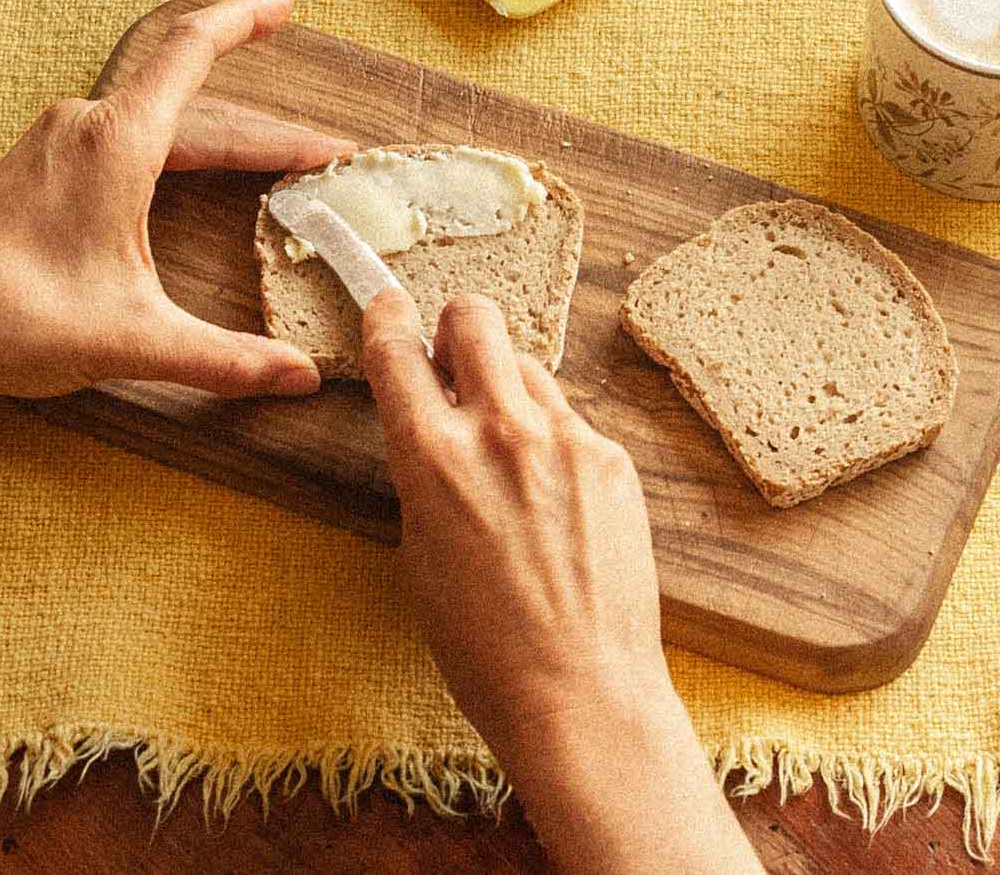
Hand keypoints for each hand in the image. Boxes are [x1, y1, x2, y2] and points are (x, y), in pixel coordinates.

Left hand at [0, 0, 354, 404]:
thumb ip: (227, 358)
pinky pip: (122, 134)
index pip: (193, 52)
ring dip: (219, 134)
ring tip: (269, 156)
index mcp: (117, 142)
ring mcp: (55, 142)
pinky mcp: (36, 168)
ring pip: (156, 118)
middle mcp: (85, 125)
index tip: (287, 4)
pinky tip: (186, 171)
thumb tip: (301, 377)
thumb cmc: (16, 323)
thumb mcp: (137, 340)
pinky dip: (175, 145)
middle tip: (321, 149)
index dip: (246, 21)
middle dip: (266, 128)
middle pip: (194, 101)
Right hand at [363, 290, 762, 874]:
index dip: (386, 319)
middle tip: (455, 359)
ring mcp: (565, 439)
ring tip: (511, 455)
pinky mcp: (613, 459)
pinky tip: (557, 504)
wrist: (581, 692)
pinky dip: (556, 445)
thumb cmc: (485, 646)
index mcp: (432, 456)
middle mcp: (500, 430)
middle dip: (458, 328)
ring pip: (529, 367)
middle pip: (477, 316)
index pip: (397, 349)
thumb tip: (432, 429)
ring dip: (509, 389)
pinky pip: (572, 423)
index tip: (388, 307)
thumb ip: (424, 473)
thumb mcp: (419, 553)